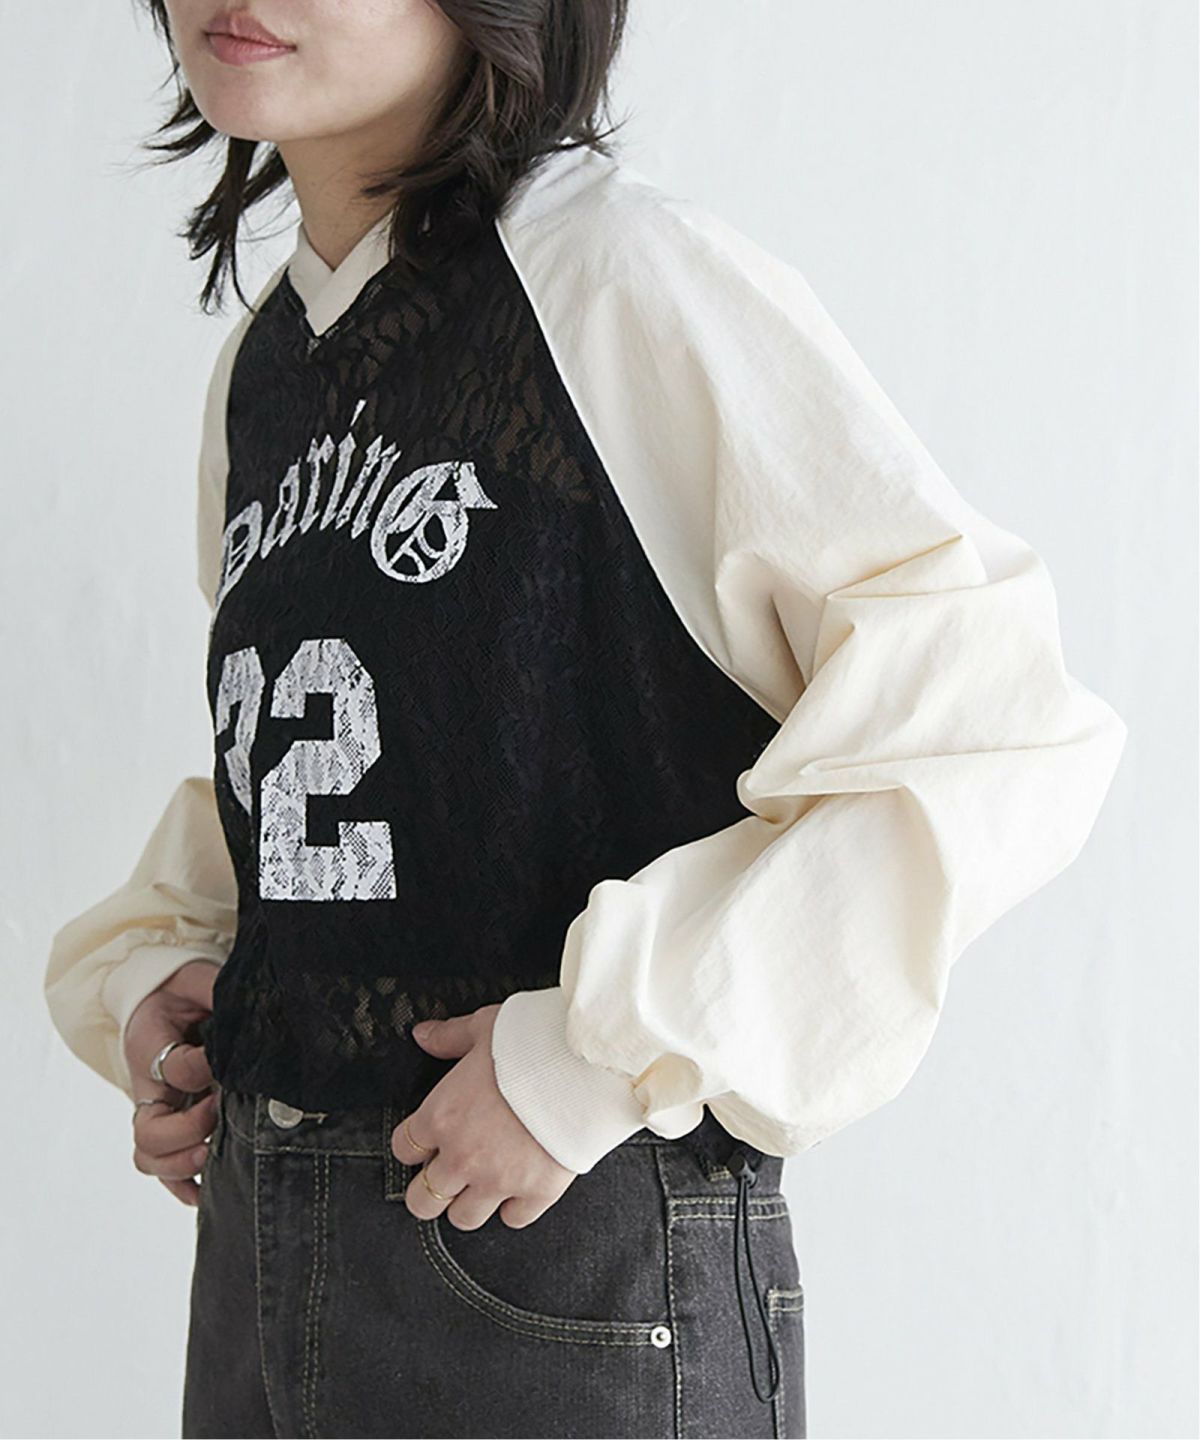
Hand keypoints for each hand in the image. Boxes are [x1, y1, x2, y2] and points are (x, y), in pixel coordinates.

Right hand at [124, 959, 221, 1207]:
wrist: (161, 999)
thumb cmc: (183, 990)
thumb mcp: (197, 980)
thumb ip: (217, 993)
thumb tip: (250, 1017)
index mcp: (152, 1047)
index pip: (176, 1068)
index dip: (202, 1068)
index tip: (228, 1060)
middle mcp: (150, 1088)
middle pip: (150, 1131)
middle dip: (188, 1130)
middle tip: (219, 1111)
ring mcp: (158, 1113)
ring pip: (151, 1158)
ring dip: (182, 1164)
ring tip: (215, 1154)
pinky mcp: (169, 1127)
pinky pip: (165, 1169)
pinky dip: (183, 1186)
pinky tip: (208, 1195)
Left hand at [394, 1004, 576, 1230]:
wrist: (584, 1066)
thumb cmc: (535, 1045)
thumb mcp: (484, 1027)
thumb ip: (450, 1037)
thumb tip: (424, 1036)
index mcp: (442, 1117)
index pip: (403, 1150)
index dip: (412, 1146)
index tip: (424, 1143)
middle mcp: (463, 1156)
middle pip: (422, 1200)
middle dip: (427, 1190)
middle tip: (442, 1177)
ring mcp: (499, 1179)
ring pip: (463, 1218)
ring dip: (466, 1203)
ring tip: (478, 1185)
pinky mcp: (537, 1192)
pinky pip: (514, 1219)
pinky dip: (514, 1208)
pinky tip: (518, 1188)